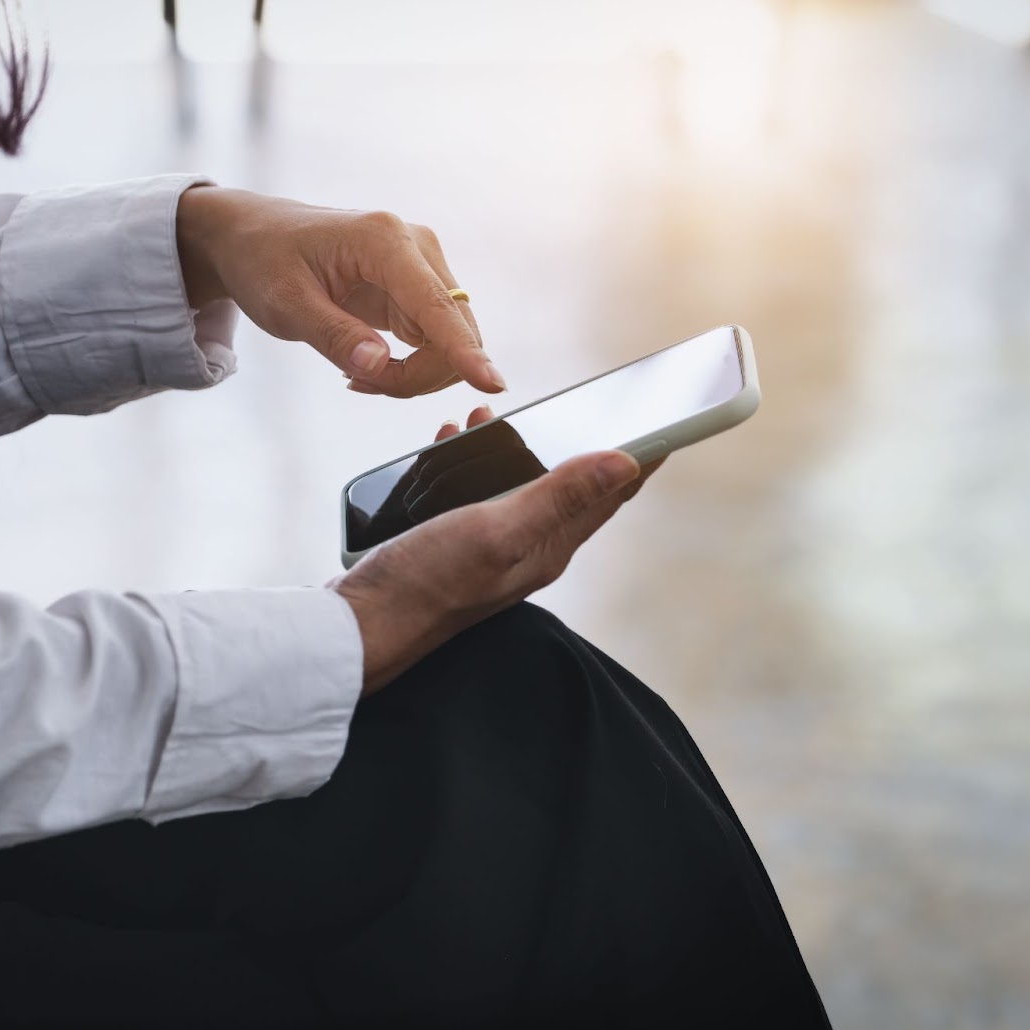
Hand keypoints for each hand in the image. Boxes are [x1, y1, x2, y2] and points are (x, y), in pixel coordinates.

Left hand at [176, 186, 504, 397]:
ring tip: (354, 372)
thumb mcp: (284, 303)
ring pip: (449, 343)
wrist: (253, 237)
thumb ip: (332, 335)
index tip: (492, 384)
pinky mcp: (417, 289)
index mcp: (384, 240)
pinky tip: (366, 365)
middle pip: (452, 332)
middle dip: (416, 375)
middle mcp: (416, 248)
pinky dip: (407, 367)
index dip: (464, 351)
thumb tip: (379, 365)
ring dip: (411, 375)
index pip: (436, 306)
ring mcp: (422, 268)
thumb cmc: (263, 260)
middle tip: (357, 383)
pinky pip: (434, 343)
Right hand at [331, 407, 660, 695]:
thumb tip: (624, 462)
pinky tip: (449, 445)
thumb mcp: (498, 530)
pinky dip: (470, 464)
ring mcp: (491, 548)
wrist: (361, 625)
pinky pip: (477, 494)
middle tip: (583, 405)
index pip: (611, 496)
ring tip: (490, 419)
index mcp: (550, 547)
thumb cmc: (427, 582)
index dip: (641, 459)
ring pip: (519, 486)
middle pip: (570, 489)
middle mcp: (528, 549)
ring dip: (514, 448)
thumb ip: (557, 496)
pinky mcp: (455, 545)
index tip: (668, 423)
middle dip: (577, 443)